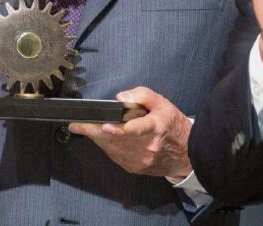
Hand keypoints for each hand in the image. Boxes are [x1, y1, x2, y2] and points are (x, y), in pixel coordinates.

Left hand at [68, 87, 192, 177]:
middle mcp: (146, 147)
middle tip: (76, 124)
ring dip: (96, 137)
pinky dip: (105, 145)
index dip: (122, 129)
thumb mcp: (162, 103)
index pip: (139, 128)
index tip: (105, 126)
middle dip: (93, 131)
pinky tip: (100, 136)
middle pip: (116, 139)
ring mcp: (139, 160)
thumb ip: (142, 95)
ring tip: (82, 127)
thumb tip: (120, 98)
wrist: (186, 155)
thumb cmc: (172, 125)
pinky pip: (114, 155)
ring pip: (112, 148)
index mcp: (156, 127)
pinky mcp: (134, 167)